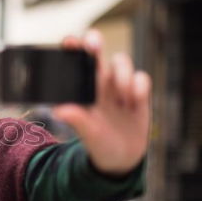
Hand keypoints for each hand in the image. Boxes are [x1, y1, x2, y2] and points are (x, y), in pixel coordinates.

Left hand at [52, 29, 151, 175]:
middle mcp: (99, 83)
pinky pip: (142, 77)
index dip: (72, 49)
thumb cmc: (98, 143)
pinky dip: (139, 85)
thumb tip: (59, 110)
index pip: (75, 63)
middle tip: (93, 44)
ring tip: (122, 97)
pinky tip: (134, 102)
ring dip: (122, 73)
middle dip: (94, 44)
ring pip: (121, 61)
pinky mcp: (139, 94)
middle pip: (96, 52)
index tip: (69, 41)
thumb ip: (77, 120)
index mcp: (82, 89)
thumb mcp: (88, 134)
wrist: (121, 159)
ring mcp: (119, 86)